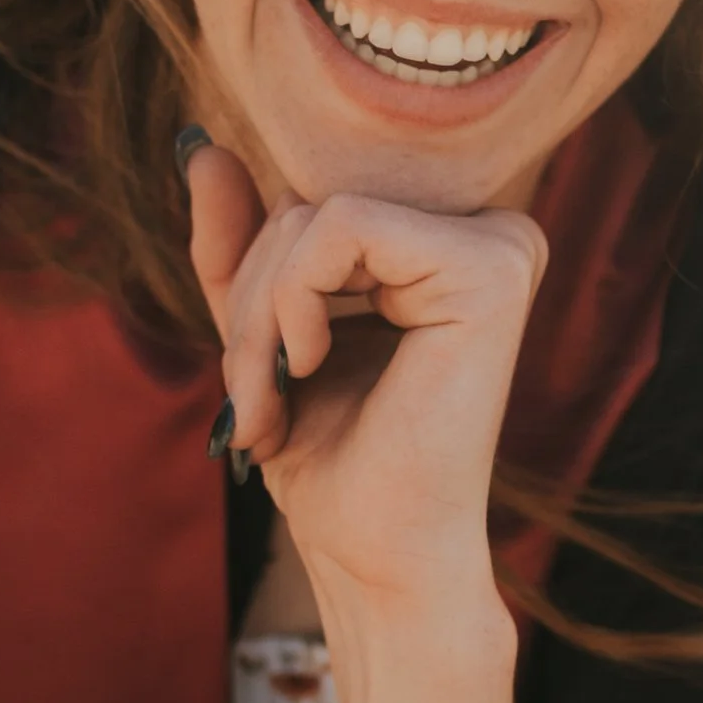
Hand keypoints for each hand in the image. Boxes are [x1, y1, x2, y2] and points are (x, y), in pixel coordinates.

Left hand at [185, 141, 544, 621]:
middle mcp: (491, 235)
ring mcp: (501, 245)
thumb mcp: (262, 333)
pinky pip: (339, 225)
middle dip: (249, 307)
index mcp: (449, 246)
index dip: (253, 283)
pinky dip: (290, 304)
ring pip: (311, 216)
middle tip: (253, 405)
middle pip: (305, 204)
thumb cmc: (331, 458)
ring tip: (270, 408)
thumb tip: (201, 146)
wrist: (374, 556)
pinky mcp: (492, 268)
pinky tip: (314, 368)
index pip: (309, 204)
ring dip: (257, 322)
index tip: (253, 380)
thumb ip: (238, 241)